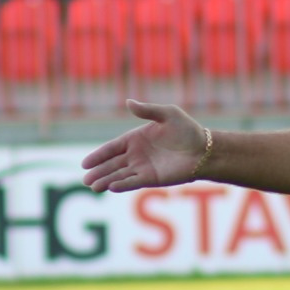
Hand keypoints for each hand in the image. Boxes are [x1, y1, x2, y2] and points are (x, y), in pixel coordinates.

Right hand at [81, 99, 206, 192]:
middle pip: (112, 164)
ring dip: (106, 180)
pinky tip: (111, 187)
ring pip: (120, 175)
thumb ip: (147, 110)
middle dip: (98, 171)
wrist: (204, 149)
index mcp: (135, 139)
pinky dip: (122, 184)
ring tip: (93, 186)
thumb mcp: (168, 114)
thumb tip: (129, 102)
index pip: (111, 148)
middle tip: (85, 179)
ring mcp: (143, 167)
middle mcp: (136, 154)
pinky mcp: (152, 178)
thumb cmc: (187, 130)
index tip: (85, 163)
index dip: (98, 155)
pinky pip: (133, 182)